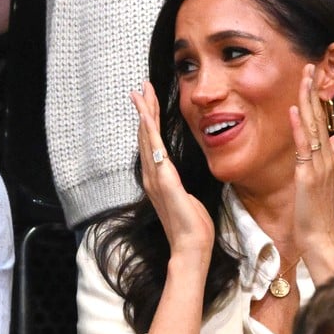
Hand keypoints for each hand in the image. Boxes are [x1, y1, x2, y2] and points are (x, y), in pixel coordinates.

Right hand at [131, 81, 214, 261]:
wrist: (191, 246)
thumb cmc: (192, 227)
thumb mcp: (187, 199)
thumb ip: (180, 188)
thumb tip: (180, 186)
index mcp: (158, 178)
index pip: (152, 143)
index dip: (149, 120)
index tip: (148, 101)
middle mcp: (152, 175)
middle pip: (145, 135)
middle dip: (144, 109)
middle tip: (141, 86)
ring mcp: (156, 177)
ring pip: (147, 137)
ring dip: (144, 112)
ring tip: (141, 92)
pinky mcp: (164, 179)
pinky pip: (155, 150)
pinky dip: (148, 130)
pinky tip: (146, 115)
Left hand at [289, 64, 333, 282]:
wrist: (319, 237)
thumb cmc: (318, 211)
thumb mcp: (325, 180)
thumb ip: (332, 156)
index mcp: (327, 158)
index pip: (322, 122)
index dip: (317, 100)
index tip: (313, 79)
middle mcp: (326, 158)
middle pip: (319, 118)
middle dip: (314, 91)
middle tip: (310, 66)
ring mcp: (319, 165)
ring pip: (313, 127)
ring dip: (308, 101)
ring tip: (305, 77)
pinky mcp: (308, 176)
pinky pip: (303, 146)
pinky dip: (299, 127)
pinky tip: (295, 109)